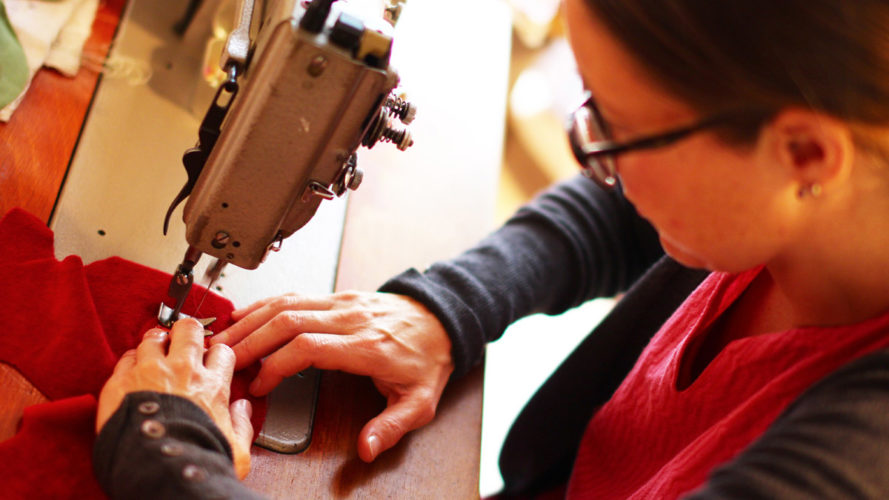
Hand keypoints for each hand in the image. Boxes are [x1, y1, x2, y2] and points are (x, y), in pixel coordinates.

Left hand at [96, 319, 253, 478]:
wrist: (156, 469)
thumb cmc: (194, 459)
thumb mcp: (236, 450)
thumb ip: (243, 425)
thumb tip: (242, 407)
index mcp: (212, 385)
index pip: (222, 351)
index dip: (216, 354)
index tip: (210, 361)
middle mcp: (183, 370)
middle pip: (189, 329)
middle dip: (187, 332)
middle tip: (182, 343)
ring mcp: (149, 372)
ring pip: (154, 336)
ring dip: (155, 342)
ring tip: (154, 352)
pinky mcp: (121, 381)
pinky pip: (126, 357)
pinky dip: (130, 361)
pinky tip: (132, 372)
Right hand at [210, 291, 453, 461]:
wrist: (441, 321)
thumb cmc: (427, 359)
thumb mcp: (420, 402)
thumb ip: (391, 426)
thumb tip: (366, 448)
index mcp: (366, 346)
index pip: (309, 347)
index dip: (277, 365)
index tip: (258, 385)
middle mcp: (350, 319)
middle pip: (288, 321)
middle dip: (250, 341)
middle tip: (223, 361)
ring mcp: (342, 303)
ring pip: (286, 304)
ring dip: (250, 321)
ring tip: (222, 340)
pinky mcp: (337, 297)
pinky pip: (294, 296)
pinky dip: (264, 305)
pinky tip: (244, 316)